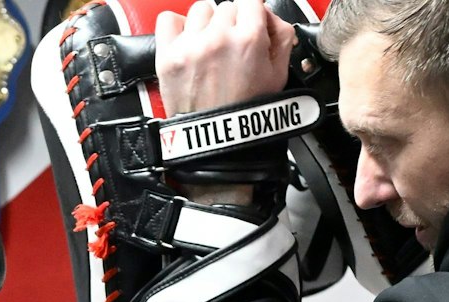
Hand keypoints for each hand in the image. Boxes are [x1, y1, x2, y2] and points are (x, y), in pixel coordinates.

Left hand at [156, 0, 295, 115]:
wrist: (217, 140)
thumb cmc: (246, 113)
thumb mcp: (279, 74)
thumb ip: (281, 35)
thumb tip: (269, 15)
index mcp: (248, 39)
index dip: (251, 11)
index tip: (249, 22)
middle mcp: (218, 38)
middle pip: (226, 6)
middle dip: (231, 22)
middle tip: (231, 45)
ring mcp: (190, 46)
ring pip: (200, 10)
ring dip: (206, 23)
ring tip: (209, 45)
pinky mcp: (168, 56)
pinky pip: (167, 19)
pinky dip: (176, 26)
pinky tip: (186, 40)